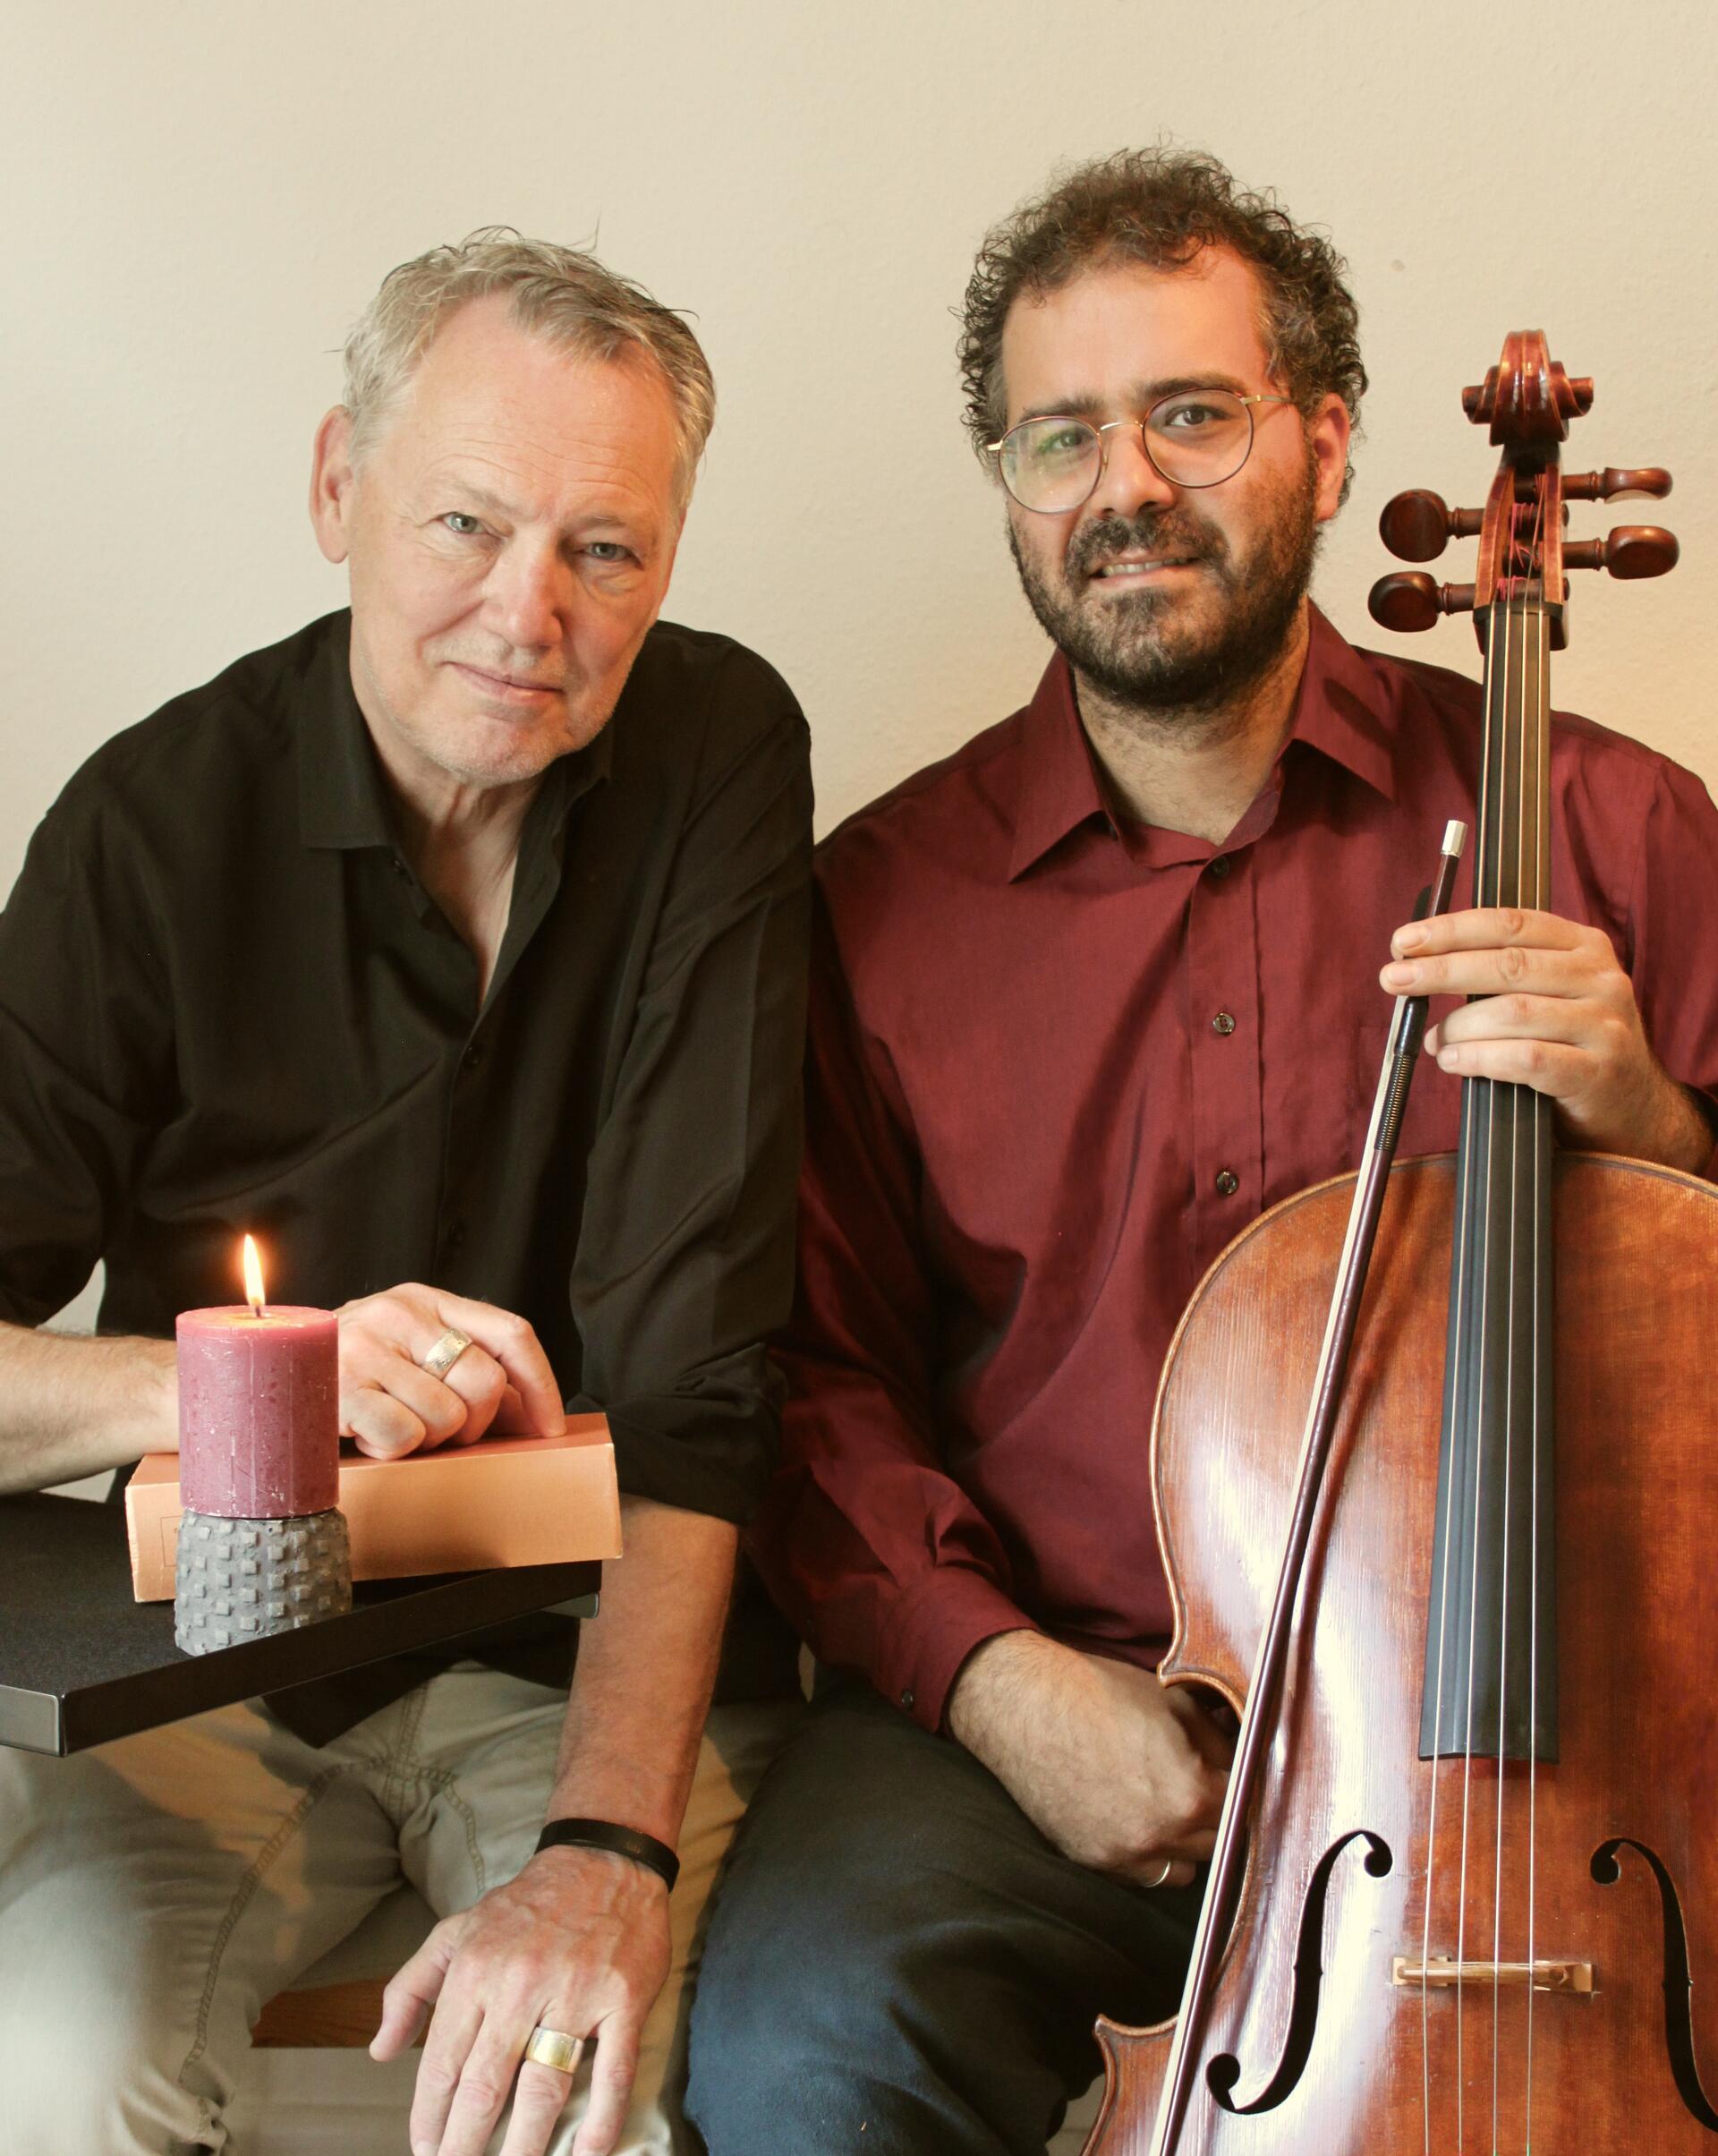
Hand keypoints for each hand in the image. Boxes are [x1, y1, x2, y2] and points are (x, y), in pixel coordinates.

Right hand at [334, 1283, 564, 1458]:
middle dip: (474, 1425)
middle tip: (439, 1432)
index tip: (549, 1429)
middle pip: (486, 1382)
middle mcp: (399, 1312)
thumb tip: (533, 1420)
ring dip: (426, 1441)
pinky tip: (366, 1435)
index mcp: (426, 1299)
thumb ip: (462, 1368)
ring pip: (447, 1418)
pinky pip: (404, 1437)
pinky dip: (392, 1450)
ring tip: (391, 1425)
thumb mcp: (406, 1353)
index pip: (510, 1332)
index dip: (540, 1385)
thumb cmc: (346, 1375)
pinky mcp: (339, 1386)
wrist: (252, 1373)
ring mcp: (367, 1346)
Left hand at [371, 1846, 671, 2155]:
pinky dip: (599, 2120)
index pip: (443, 2062)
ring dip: (524, 2145)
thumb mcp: (455, 1931)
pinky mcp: (622, 1999)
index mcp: (475, 1969)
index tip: (426, 2148)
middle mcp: (519, 1983)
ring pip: (543, 2087)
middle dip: (465, 2143)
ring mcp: (575, 1993)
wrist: (603, 1859)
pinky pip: (612, 2071)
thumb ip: (411, 1988)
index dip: (429, 2116)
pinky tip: (585, 2154)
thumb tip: (381, 2051)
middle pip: (485, 2085)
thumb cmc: (525, 1906)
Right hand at [947, 1632, 1231, 1887]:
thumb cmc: (1098, 1692)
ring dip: (1184, 1844)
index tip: (1234, 1776)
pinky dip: (1145, 1851)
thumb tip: (1243, 1760)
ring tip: (1169, 1805)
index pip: (1241, 1807)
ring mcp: (1123, 1855)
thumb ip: (1219, 1742)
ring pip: (1181, 1870)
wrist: (1024, 1703)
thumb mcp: (1175, 1704)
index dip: (1240, 1787)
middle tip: (1204, 1784)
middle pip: (1217, 1844)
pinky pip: (1139, 1872)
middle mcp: (1160, 1837)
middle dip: (1215, 1814)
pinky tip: (1134, 1813)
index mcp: (1189, 1795)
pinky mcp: (1092, 1860)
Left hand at [1381, 905, 1712, 1169]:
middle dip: (1441, 970)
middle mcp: (1599, 978)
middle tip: (1393, 979)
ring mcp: (1603, 1024)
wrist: (1632, 1106)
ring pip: (1514, 1012)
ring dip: (1458, 1025)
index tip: (1404, 940)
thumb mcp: (1549, 995)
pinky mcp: (1597, 1071)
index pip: (1510, 923)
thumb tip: (1418, 972)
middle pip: (1508, 964)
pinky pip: (1527, 1059)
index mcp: (1583, 946)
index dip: (1453, 929)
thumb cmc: (1572, 1044)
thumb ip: (1501, 976)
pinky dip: (1481, 1058)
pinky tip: (1453, 1061)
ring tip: (1433, 1039)